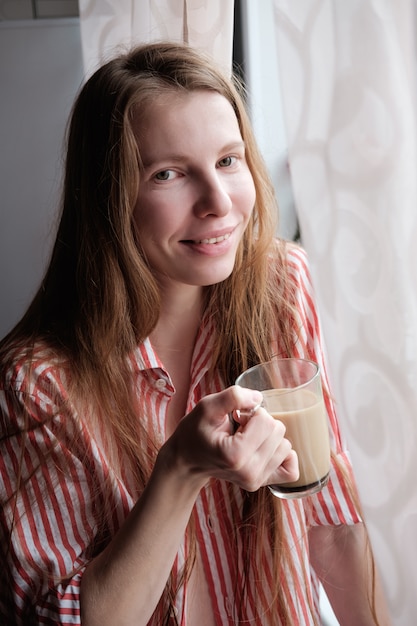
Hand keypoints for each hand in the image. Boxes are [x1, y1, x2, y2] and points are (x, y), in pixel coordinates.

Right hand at [165, 385, 298, 491]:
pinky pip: (291, 470)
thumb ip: (232, 397)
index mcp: (235, 455)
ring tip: (246, 438)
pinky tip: (265, 448)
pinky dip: (284, 455)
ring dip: (269, 437)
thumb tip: (259, 398)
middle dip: (261, 422)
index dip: (251, 412)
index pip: (265, 420)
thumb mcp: (207, 407)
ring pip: (286, 445)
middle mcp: (249, 473)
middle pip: (278, 431)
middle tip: (240, 427)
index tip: (235, 418)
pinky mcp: (262, 484)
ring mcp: (256, 481)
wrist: (187, 460)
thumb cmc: (195, 431)